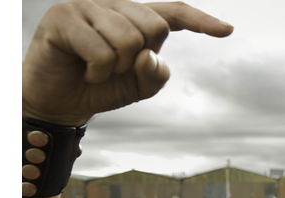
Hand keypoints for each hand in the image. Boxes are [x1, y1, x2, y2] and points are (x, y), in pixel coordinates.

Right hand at [22, 0, 232, 125]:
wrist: (58, 102)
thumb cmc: (99, 88)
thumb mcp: (138, 86)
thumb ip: (156, 73)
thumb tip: (148, 55)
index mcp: (134, 17)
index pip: (174, 13)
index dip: (201, 21)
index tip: (227, 31)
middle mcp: (112, 4)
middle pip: (154, 27)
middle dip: (139, 58)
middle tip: (113, 68)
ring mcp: (86, 6)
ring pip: (127, 40)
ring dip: (114, 67)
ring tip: (95, 68)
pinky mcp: (63, 16)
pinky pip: (101, 51)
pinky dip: (96, 70)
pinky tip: (82, 68)